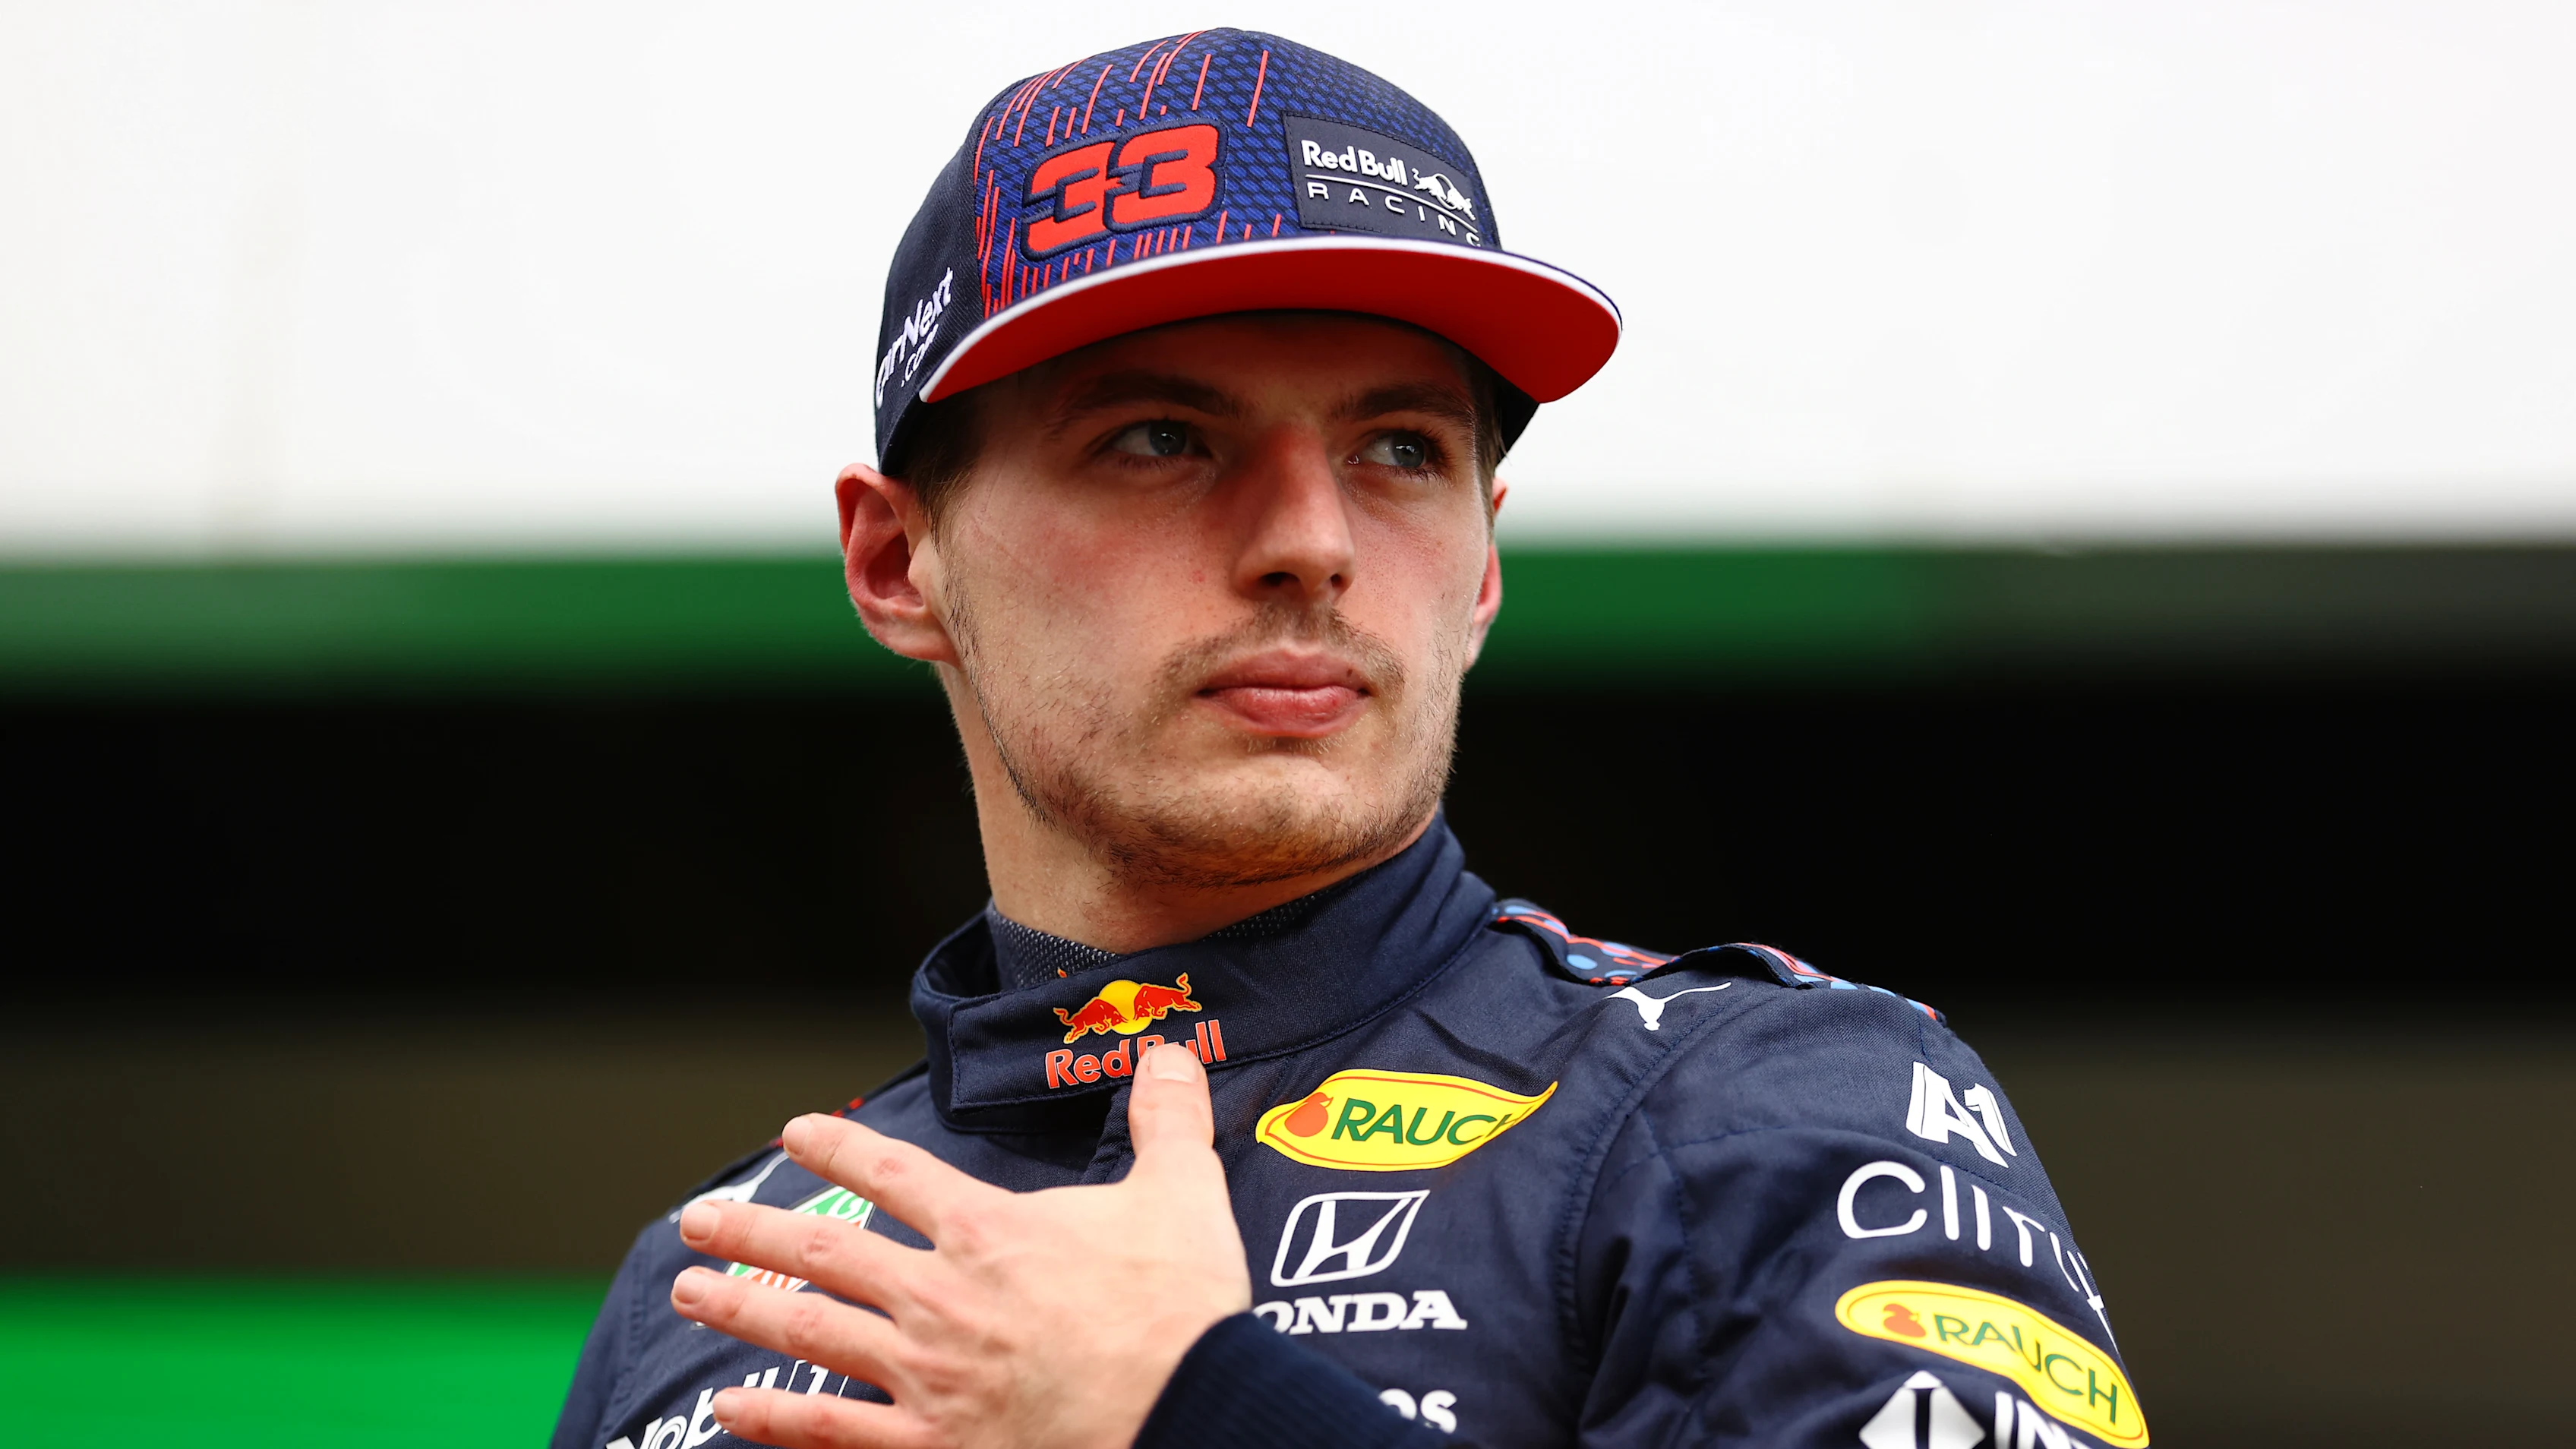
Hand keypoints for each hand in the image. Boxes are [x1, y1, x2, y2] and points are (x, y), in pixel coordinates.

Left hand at [670, 1039, 1250, 1448]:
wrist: (1188, 1416)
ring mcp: (928, 1378)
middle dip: (754, 1229)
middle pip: (826, 1251)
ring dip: (743, 1310)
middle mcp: (940, 1298)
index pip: (896, 1173)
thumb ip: (1168, 1123)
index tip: (795, 1133)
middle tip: (697, 1218)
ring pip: (811, 1334)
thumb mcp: (1182, 1198)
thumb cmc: (1181, 1313)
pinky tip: (729, 1409)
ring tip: (687, 1292)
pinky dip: (775, 1421)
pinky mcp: (935, 1446)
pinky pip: (833, 1431)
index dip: (841, 1145)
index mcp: (990, 1233)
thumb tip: (1168, 1054)